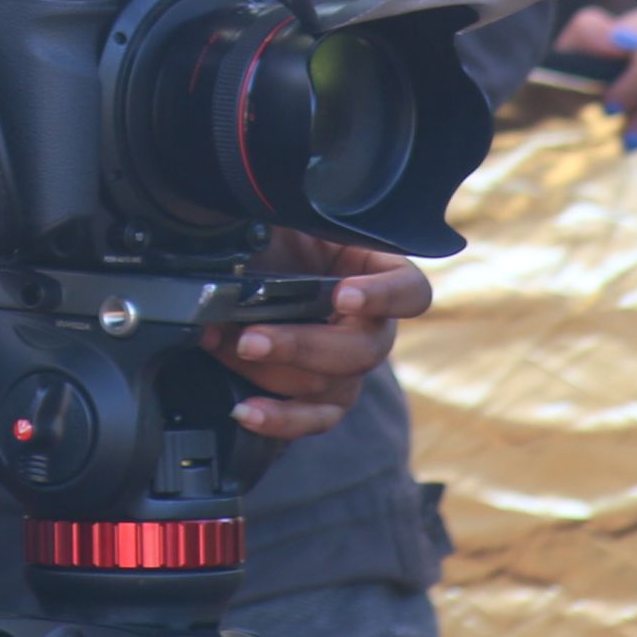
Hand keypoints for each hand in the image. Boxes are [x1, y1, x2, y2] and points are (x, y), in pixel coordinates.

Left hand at [202, 234, 430, 442]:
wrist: (227, 277)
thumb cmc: (260, 239)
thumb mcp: (271, 217)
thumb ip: (278, 216)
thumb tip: (252, 222)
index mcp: (372, 273)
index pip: (409, 290)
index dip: (384, 296)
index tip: (342, 295)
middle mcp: (369, 326)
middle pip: (363, 350)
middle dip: (301, 345)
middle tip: (250, 337)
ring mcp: (346, 367)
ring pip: (332, 387)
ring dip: (274, 374)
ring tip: (231, 351)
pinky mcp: (319, 398)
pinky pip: (312, 419)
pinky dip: (278, 419)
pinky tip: (246, 410)